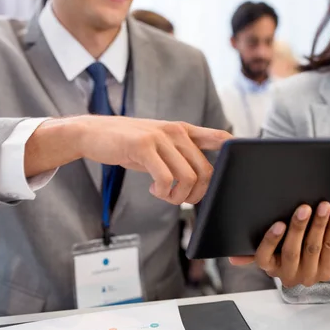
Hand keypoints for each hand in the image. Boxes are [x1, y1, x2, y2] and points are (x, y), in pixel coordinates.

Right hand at [25, 116, 231, 204]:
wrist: (93, 133)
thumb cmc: (128, 144)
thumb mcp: (159, 145)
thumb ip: (181, 156)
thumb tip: (203, 181)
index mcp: (184, 130)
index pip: (220, 137)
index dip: (234, 152)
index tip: (237, 171)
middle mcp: (177, 131)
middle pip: (206, 171)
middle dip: (197, 194)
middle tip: (181, 199)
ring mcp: (160, 137)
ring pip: (188, 178)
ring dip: (178, 197)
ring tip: (164, 195)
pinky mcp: (143, 146)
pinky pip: (165, 179)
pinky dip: (162, 193)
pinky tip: (152, 189)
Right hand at [230, 202, 329, 287]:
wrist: (317, 264)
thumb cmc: (289, 251)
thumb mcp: (271, 251)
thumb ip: (252, 251)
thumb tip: (232, 259)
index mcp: (270, 266)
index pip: (264, 256)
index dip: (271, 240)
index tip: (278, 224)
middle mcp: (288, 274)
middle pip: (292, 250)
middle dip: (298, 227)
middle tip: (304, 208)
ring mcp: (309, 274)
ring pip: (313, 247)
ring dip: (319, 225)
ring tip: (323, 207)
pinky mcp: (328, 270)